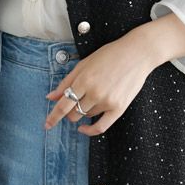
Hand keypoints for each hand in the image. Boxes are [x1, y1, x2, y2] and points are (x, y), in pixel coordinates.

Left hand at [44, 31, 160, 136]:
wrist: (137, 54)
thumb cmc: (110, 55)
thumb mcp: (84, 64)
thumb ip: (66, 82)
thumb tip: (50, 97)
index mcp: (84, 79)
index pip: (63, 104)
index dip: (53, 117)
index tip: (47, 124)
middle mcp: (94, 92)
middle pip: (73, 113)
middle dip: (69, 112)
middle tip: (73, 103)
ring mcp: (107, 101)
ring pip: (86, 116)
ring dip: (84, 111)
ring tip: (93, 95)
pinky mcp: (119, 108)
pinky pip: (100, 127)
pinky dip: (90, 130)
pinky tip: (83, 128)